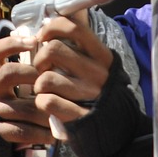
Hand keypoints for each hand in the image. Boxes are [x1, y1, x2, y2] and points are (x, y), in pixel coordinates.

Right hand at [0, 31, 53, 146]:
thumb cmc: (13, 94)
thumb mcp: (14, 77)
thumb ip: (29, 62)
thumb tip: (54, 42)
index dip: (11, 44)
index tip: (34, 41)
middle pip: (9, 73)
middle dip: (34, 74)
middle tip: (53, 78)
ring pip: (21, 107)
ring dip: (46, 109)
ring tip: (64, 110)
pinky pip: (20, 131)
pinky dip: (39, 133)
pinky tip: (53, 134)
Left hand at [29, 11, 113, 136]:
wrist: (119, 128)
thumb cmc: (100, 93)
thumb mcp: (99, 67)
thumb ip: (80, 50)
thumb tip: (46, 34)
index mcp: (102, 57)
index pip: (74, 28)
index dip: (51, 28)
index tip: (43, 38)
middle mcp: (98, 73)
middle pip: (52, 49)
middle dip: (39, 60)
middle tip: (42, 69)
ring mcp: (89, 94)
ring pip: (45, 79)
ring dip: (39, 85)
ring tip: (46, 91)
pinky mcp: (79, 115)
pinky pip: (46, 101)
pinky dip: (41, 102)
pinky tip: (48, 104)